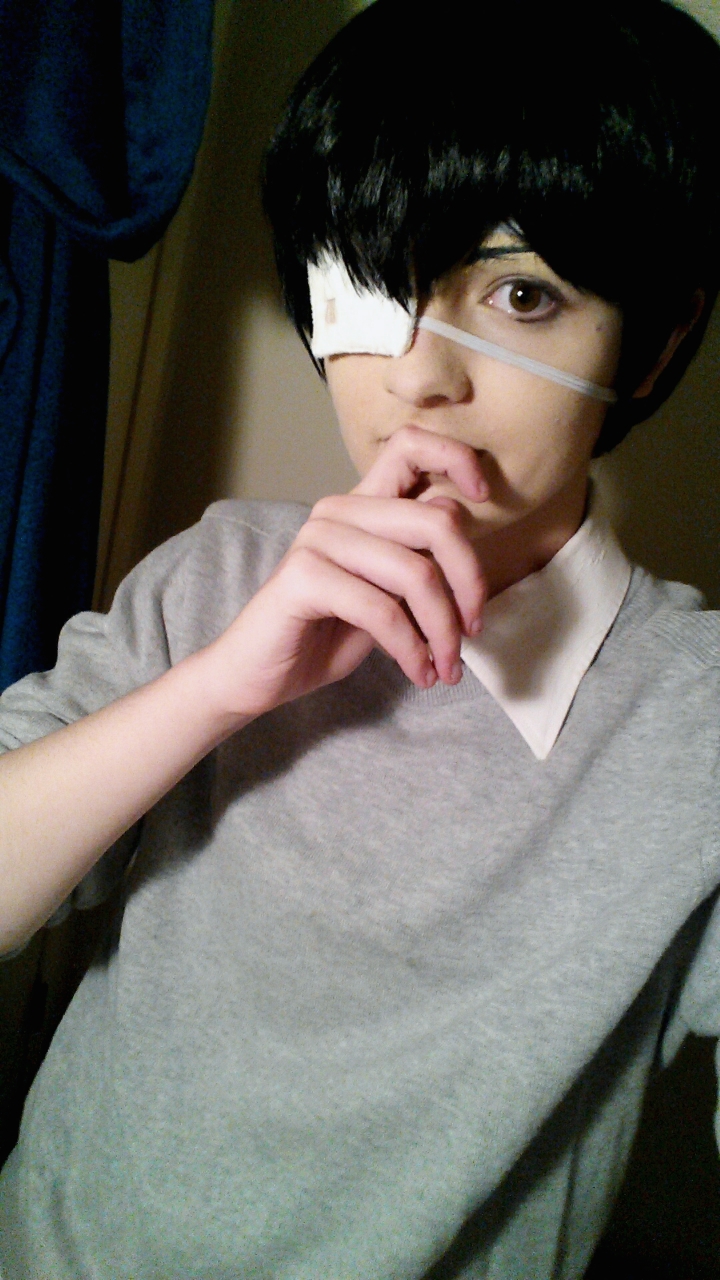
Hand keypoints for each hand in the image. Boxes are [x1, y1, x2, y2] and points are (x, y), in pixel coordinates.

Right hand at [201, 426, 487, 717]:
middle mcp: (339, 510)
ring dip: (443, 630)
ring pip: (416, 573)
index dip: (457, 458)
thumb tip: (466, 541)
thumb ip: (418, 560)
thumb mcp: (386, 593)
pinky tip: (417, 672)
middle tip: (472, 630)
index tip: (485, 495)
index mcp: (361, 504)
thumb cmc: (324, 633)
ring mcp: (318, 539)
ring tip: (447, 666)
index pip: (410, 445)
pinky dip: (411, 649)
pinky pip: (382, 610)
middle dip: (469, 582)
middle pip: (436, 520)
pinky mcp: (304, 576)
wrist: (257, 675)